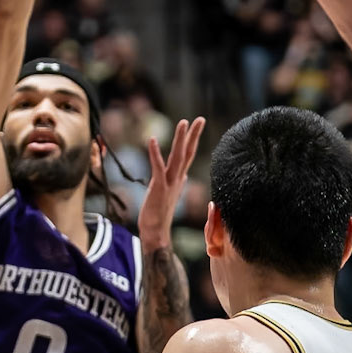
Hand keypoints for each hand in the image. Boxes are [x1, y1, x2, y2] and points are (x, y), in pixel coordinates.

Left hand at [138, 116, 205, 252]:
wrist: (156, 233)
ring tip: (184, 122)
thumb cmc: (159, 215)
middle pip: (188, 153)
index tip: (196, 125)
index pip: (188, 155)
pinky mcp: (159, 188)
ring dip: (180, 139)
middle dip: (193, 135)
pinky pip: (157, 167)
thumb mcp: (169, 194)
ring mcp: (169, 183)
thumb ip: (177, 183)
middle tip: (200, 119)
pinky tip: (151, 139)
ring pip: (178, 157)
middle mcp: (177, 179)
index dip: (192, 140)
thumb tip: (184, 176)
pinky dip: (155, 153)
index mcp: (178, 179)